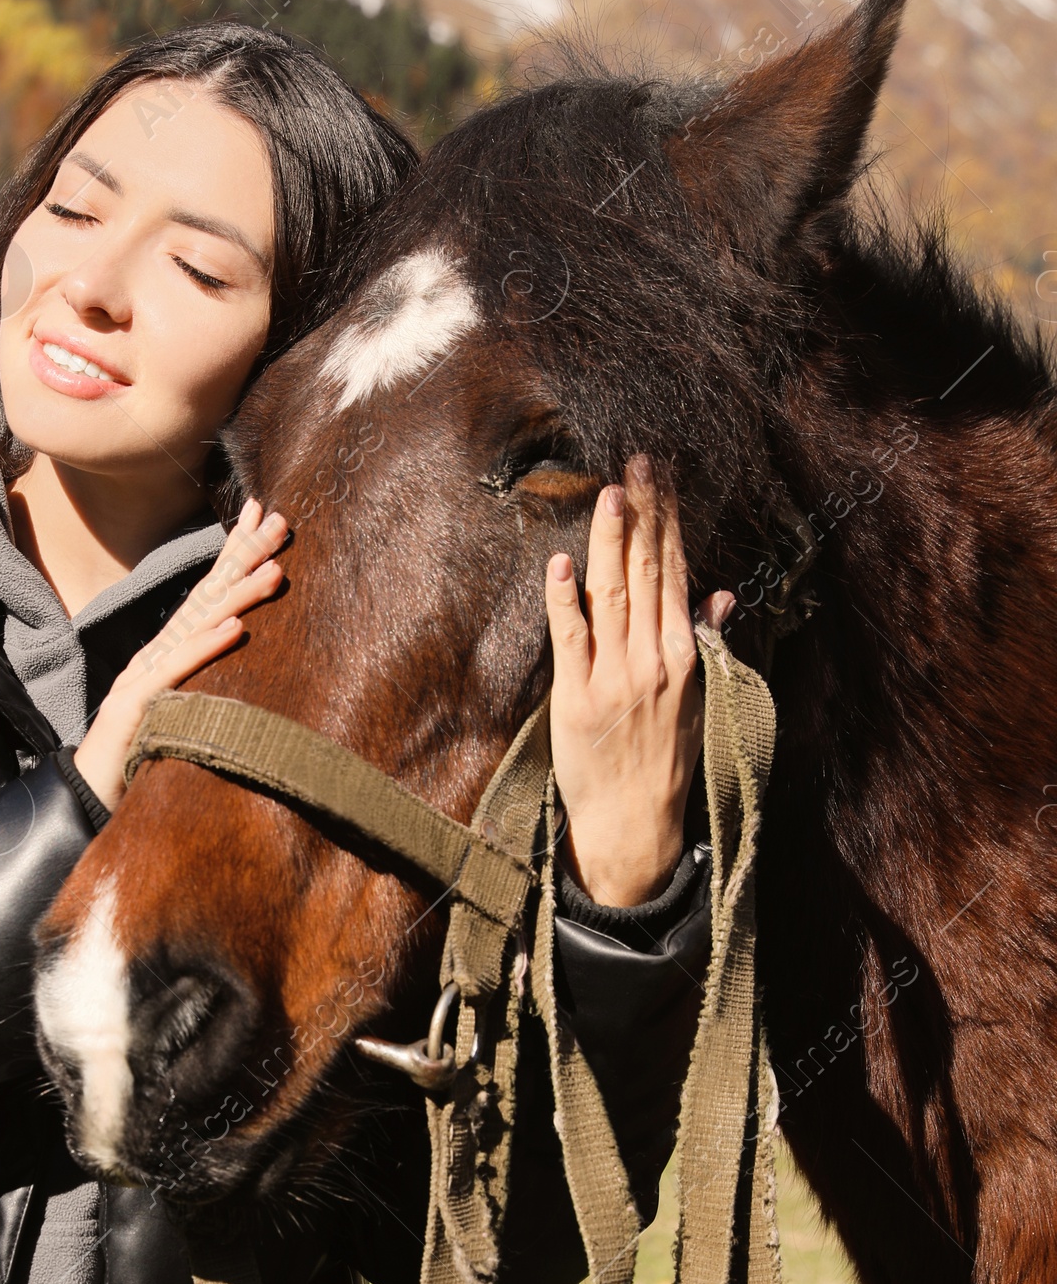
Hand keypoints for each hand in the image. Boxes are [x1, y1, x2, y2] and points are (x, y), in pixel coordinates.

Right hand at [72, 499, 287, 810]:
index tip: (263, 517)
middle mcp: (155, 654)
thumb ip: (200, 684)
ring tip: (276, 570)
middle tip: (279, 520)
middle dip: (243, 554)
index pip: (206, 593)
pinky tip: (235, 628)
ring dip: (238, 595)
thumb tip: (239, 658)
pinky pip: (176, 672)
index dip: (234, 553)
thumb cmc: (138, 759)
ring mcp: (143, 676)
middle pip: (205, 595)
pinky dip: (205, 647)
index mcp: (167, 653)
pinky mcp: (135, 706)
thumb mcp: (179, 714)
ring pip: (197, 626)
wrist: (86, 797)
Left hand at [544, 454, 732, 906]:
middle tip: (639, 461)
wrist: (634, 822)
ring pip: (613, 594)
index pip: (676, 573)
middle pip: (648, 572)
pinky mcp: (577, 696)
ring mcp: (615, 676)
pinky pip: (571, 638)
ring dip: (611, 540)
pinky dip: (564, 599)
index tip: (665, 478)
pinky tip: (561, 562)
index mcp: (683, 654)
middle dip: (645, 513)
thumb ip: (704, 641)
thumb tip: (722, 595)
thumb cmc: (662, 760)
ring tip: (612, 492)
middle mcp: (654, 659)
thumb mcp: (696, 699)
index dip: (669, 522)